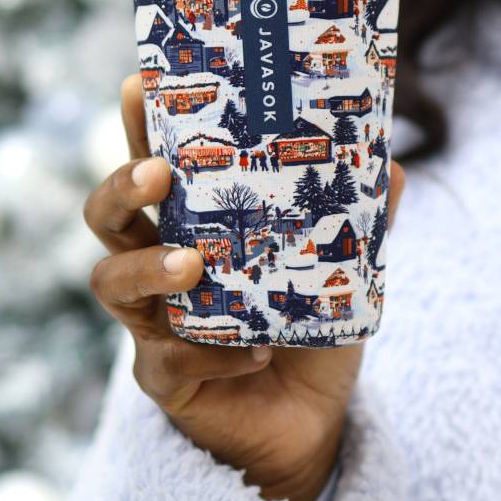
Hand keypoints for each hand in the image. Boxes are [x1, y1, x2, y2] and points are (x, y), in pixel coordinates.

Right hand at [83, 74, 405, 500]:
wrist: (306, 416)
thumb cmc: (305, 324)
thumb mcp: (337, 267)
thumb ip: (358, 219)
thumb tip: (394, 165)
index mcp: (191, 226)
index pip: (153, 166)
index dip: (137, 126)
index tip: (137, 84)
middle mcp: (158, 266)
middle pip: (107, 217)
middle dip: (121, 187)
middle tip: (157, 175)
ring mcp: (152, 323)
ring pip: (113, 284)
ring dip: (149, 269)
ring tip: (194, 266)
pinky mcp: (164, 378)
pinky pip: (166, 361)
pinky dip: (213, 351)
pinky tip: (257, 351)